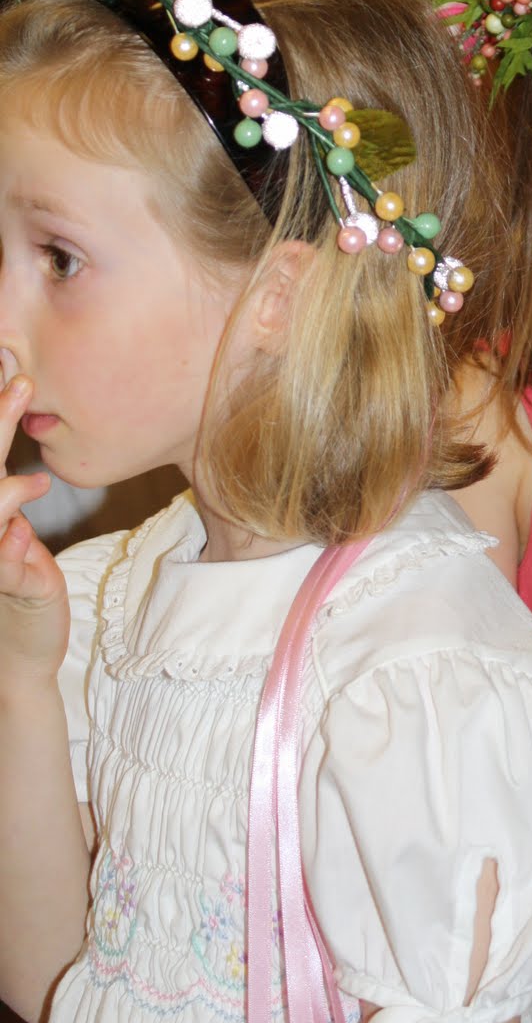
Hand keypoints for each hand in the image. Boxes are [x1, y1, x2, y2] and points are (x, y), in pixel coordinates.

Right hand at [0, 375, 68, 683]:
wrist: (19, 655)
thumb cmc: (20, 588)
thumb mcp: (16, 538)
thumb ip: (13, 501)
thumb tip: (31, 469)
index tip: (8, 367)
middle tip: (21, 384)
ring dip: (5, 493)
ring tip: (37, 480)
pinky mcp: (4, 587)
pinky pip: (2, 563)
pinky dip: (10, 547)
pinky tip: (23, 535)